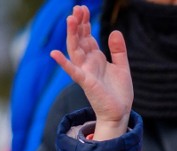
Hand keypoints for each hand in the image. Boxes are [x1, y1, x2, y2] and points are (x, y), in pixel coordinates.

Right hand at [50, 5, 132, 140]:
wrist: (120, 113)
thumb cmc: (118, 93)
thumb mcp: (122, 67)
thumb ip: (118, 50)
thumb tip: (115, 31)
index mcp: (96, 58)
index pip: (88, 36)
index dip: (85, 23)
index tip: (83, 8)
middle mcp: (88, 63)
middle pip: (80, 40)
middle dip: (79, 24)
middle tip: (77, 8)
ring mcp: (86, 72)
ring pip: (76, 50)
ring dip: (72, 35)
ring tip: (71, 19)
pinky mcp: (87, 83)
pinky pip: (73, 72)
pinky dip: (64, 63)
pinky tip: (54, 53)